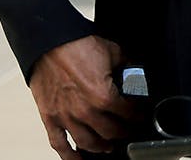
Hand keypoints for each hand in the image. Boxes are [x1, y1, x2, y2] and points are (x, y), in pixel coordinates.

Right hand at [29, 35, 138, 158]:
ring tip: (108, 146)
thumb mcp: (114, 52)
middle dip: (123, 133)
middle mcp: (85, 111)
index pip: (128, 115)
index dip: (138, 116)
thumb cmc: (78, 44)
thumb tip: (136, 73)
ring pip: (88, 143)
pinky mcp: (50, 117)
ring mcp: (66, 117)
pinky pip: (59, 144)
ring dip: (101, 147)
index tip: (141, 116)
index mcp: (103, 96)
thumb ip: (128, 66)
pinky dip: (69, 156)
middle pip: (111, 133)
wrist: (49, 41)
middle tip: (128, 132)